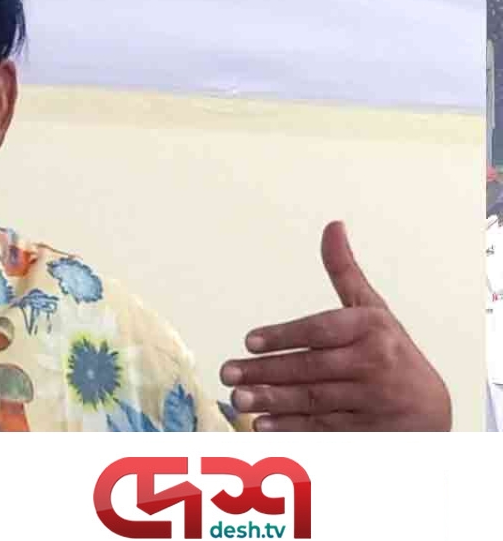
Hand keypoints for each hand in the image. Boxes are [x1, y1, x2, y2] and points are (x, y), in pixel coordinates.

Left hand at [220, 221, 450, 430]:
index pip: (320, 331)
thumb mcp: (373, 310)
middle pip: (310, 368)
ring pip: (313, 399)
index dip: (283, 336)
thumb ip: (346, 273)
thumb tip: (332, 227)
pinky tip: (262, 424)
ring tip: (238, 398)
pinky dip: (291, 427)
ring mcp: (373, 399)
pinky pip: (323, 428)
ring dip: (272, 400)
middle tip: (228, 373)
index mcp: (372, 327)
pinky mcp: (368, 430)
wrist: (430, 410)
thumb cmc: (391, 352)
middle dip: (265, 372)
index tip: (249, 342)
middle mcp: (375, 361)